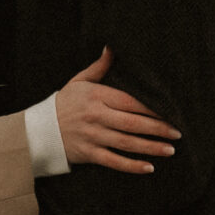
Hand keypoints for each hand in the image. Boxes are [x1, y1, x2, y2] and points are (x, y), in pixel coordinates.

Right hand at [54, 47, 180, 174]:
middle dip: (157, 129)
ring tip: (170, 150)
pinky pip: (114, 161)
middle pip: (132, 123)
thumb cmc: (63, 103)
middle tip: (177, 133)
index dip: (152, 108)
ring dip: (150, 147)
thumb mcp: (78, 82)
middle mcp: (96, 116)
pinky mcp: (88, 154)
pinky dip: (131, 166)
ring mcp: (92, 136)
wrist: (38, 130)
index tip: (170, 111)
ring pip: (126, 143)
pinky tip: (149, 167)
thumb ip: (99, 67)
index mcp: (96, 96)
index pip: (130, 102)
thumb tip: (112, 47)